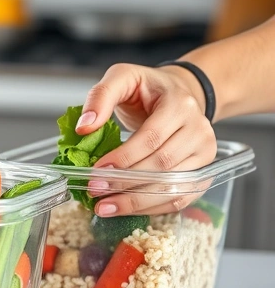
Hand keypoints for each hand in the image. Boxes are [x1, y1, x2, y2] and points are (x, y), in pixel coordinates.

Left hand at [77, 63, 216, 216]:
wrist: (181, 92)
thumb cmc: (148, 88)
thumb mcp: (122, 78)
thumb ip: (100, 97)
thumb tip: (84, 127)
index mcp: (179, 104)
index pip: (152, 137)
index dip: (124, 158)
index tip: (97, 171)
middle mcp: (198, 129)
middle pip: (163, 165)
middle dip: (126, 183)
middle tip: (95, 191)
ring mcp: (204, 151)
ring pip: (173, 185)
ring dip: (137, 201)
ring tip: (106, 207)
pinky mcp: (202, 170)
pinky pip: (180, 196)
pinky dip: (153, 208)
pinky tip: (127, 210)